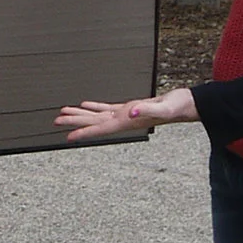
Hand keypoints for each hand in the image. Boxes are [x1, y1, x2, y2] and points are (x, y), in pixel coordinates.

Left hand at [56, 88, 196, 142]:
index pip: (101, 129)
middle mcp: (123, 120)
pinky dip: (95, 107)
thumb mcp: (164, 108)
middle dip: (75, 122)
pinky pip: (107, 108)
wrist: (187, 105)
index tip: (68, 137)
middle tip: (55, 121)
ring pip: (97, 115)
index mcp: (128, 122)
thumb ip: (148, 110)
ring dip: (81, 114)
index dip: (84, 132)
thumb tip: (131, 112)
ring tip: (63, 113)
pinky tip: (85, 105)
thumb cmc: (177, 107)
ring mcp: (125, 114)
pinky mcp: (129, 107)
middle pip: (94, 122)